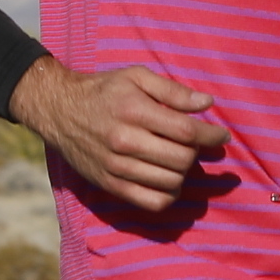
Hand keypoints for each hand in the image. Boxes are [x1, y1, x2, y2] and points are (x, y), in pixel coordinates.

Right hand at [11, 57, 231, 207]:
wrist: (58, 110)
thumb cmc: (102, 90)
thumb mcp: (136, 77)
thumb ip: (172, 91)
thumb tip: (206, 104)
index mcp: (134, 111)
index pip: (185, 131)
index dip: (211, 136)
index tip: (221, 136)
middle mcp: (125, 141)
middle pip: (181, 159)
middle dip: (196, 153)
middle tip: (194, 144)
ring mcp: (116, 167)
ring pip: (170, 182)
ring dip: (183, 173)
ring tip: (179, 159)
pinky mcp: (109, 184)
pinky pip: (150, 202)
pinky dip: (168, 196)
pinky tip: (168, 181)